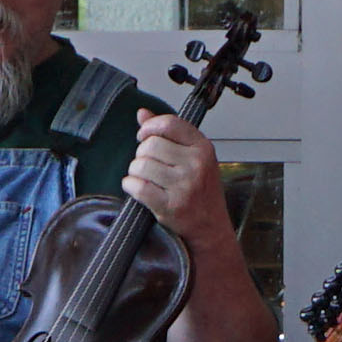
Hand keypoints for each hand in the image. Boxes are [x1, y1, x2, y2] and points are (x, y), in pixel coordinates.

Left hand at [122, 111, 228, 240]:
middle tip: (148, 165)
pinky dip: (131, 186)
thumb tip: (143, 114)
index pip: (169, 123)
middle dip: (142, 154)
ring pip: (141, 164)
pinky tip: (137, 188)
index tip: (144, 135)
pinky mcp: (171, 205)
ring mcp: (184, 186)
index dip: (149, 127)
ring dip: (135, 171)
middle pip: (151, 144)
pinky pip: (138, 186)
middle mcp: (196, 165)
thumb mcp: (194, 158)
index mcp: (203, 148)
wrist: (211, 228)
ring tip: (145, 178)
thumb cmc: (201, 192)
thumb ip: (169, 134)